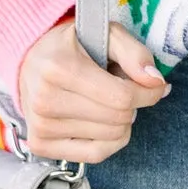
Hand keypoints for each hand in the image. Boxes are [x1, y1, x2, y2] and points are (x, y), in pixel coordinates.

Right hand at [18, 17, 166, 162]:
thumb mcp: (106, 34)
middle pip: (117, 119)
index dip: (149, 93)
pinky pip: (95, 154)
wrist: (31, 59)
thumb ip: (134, 53)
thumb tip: (155, 81)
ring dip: (121, 121)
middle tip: (124, 89)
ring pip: (111, 137)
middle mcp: (45, 101)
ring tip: (106, 101)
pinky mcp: (40, 145)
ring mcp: (40, 126)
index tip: (155, 85)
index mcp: (58, 69)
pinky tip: (104, 123)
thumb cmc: (73, 46)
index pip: (121, 97)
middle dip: (133, 105)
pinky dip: (111, 142)